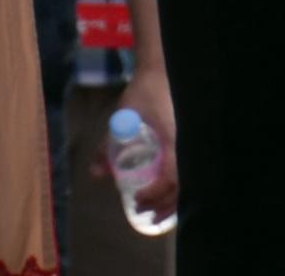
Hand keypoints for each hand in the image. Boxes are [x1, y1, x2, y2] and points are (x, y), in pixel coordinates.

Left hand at [116, 63, 179, 220]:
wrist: (161, 71)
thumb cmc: (143, 93)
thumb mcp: (121, 118)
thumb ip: (107, 145)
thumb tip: (95, 174)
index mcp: (173, 139)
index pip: (170, 176)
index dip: (156, 193)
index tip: (138, 200)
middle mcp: (185, 144)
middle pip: (181, 186)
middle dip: (163, 204)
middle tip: (143, 211)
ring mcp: (189, 143)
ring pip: (187, 181)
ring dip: (172, 199)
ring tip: (156, 212)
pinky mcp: (187, 141)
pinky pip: (186, 170)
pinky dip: (178, 187)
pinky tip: (168, 194)